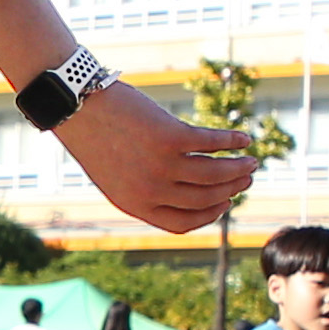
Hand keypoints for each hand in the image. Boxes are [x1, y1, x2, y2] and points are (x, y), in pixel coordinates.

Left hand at [55, 85, 257, 235]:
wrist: (77, 106)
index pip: (183, 223)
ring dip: (239, 168)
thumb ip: (144, 189)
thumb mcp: (115, 174)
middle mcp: (149, 190)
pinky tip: (243, 139)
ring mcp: (160, 165)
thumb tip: (187, 192)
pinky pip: (214, 143)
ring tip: (251, 161)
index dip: (210, 215)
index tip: (225, 203)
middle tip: (245, 177)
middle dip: (231, 189)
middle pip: (206, 198)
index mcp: (134, 204)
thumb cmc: (96, 138)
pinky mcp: (170, 137)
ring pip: (215, 174)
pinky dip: (233, 142)